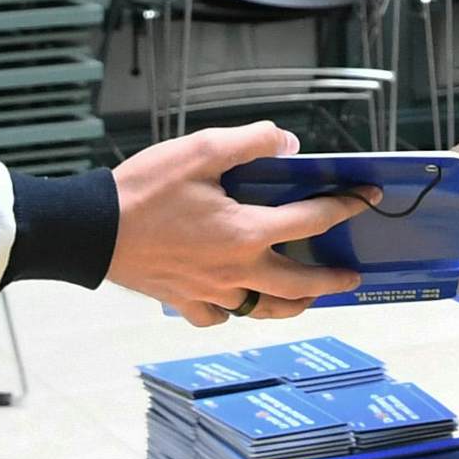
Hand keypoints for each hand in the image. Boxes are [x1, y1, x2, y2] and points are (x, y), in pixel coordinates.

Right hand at [108, 122, 375, 326]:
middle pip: (299, 284)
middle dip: (331, 280)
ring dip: (293, 303)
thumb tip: (289, 144)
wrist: (92, 230)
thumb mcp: (201, 150)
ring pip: (264, 308)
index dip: (345, 206)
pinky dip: (235, 309)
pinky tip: (238, 299)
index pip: (312, 219)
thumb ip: (252, 142)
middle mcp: (236, 270)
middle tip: (352, 277)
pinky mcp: (185, 301)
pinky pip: (221, 316)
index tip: (366, 199)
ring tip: (307, 297)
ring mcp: (211, 292)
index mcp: (247, 231)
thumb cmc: (144, 189)